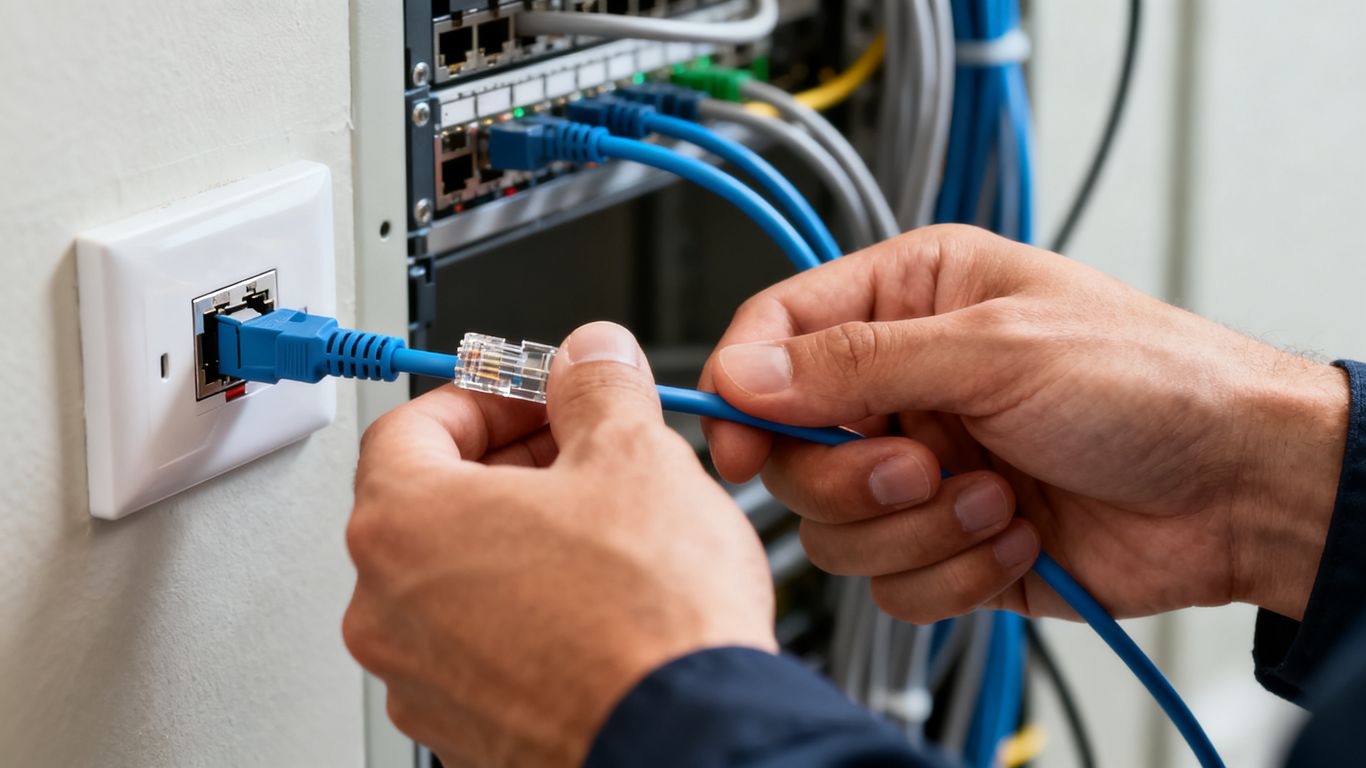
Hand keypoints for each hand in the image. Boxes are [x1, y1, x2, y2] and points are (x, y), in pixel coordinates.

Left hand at [345, 322, 775, 767]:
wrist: (687, 740)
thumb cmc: (650, 622)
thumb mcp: (634, 456)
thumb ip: (597, 386)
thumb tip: (590, 358)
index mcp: (404, 522)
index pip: (414, 423)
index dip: (485, 395)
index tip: (534, 394)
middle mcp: (388, 606)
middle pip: (432, 500)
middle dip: (511, 463)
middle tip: (580, 449)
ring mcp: (422, 676)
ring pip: (457, 578)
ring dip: (519, 539)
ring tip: (602, 531)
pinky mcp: (465, 728)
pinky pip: (480, 645)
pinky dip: (525, 612)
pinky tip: (598, 604)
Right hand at [701, 225, 1347, 623]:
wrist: (1238, 489)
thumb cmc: (1151, 382)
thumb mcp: (994, 347)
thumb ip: (856, 360)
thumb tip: (743, 372)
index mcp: (908, 300)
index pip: (778, 332)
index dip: (744, 388)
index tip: (738, 441)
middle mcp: (904, 385)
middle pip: (792, 447)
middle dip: (855, 475)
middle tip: (922, 463)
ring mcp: (922, 471)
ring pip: (836, 527)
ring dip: (920, 527)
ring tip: (997, 496)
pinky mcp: (945, 545)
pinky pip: (891, 583)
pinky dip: (956, 571)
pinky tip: (1019, 534)